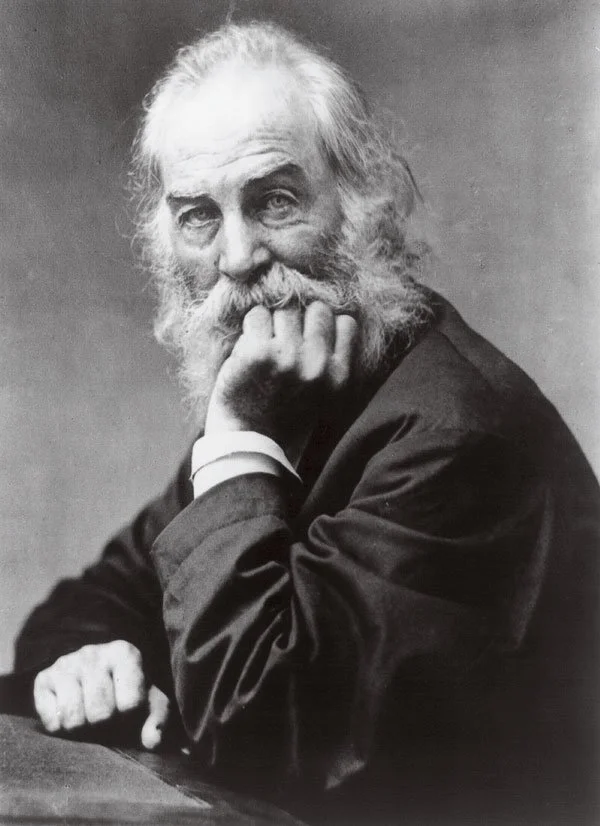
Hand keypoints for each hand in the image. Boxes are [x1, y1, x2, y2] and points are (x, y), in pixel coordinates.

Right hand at [33, 640, 169, 749]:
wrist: (93, 673)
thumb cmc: (126, 691)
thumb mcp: (149, 701)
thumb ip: (157, 720)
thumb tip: (152, 742)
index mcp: (124, 653)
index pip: (130, 703)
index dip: (129, 715)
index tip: (126, 707)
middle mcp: (93, 653)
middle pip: (100, 713)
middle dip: (104, 723)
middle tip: (104, 715)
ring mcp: (66, 664)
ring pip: (73, 718)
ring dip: (82, 727)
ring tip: (88, 715)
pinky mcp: (43, 679)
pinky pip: (51, 721)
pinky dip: (61, 728)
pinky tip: (69, 713)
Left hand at [205, 302, 356, 457]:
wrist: (249, 444)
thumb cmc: (283, 418)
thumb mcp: (323, 394)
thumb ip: (331, 359)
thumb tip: (330, 315)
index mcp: (338, 376)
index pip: (345, 323)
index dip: (324, 328)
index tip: (308, 342)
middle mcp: (318, 364)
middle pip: (317, 310)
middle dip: (300, 323)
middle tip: (284, 346)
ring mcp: (288, 356)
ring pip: (284, 312)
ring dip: (272, 327)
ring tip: (265, 354)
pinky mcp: (258, 353)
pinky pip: (257, 316)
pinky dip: (250, 329)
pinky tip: (248, 352)